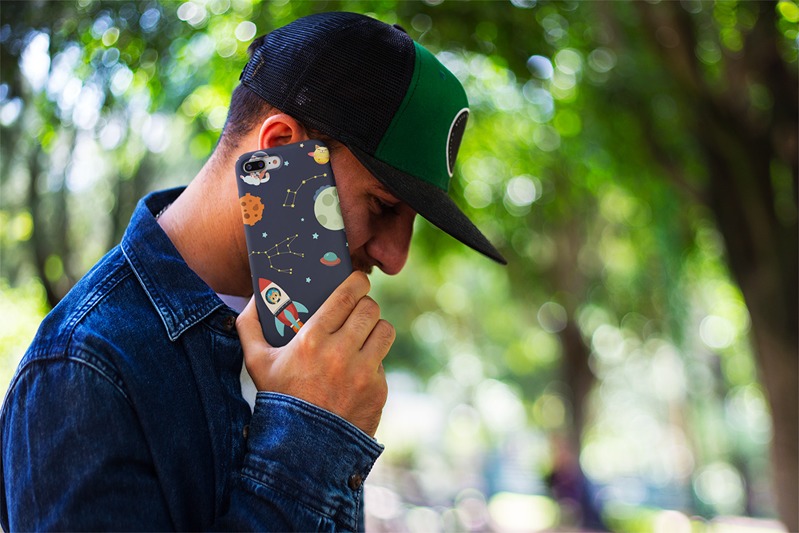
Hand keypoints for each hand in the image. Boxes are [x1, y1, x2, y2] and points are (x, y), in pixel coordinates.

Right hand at [236, 272, 393, 436]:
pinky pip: (383, 362)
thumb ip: (249, 325)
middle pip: (370, 309)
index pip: (347, 295)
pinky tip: (357, 370)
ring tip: (364, 334)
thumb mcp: (256, 362)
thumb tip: (254, 297)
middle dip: (365, 305)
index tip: (357, 281)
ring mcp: (362, 372)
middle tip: (358, 309)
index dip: (357, 282)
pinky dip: (373, 362)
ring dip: (375, 329)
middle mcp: (340, 353)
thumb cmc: (278, 399)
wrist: (302, 449)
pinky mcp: (377, 390)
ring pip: (384, 330)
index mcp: (312, 339)